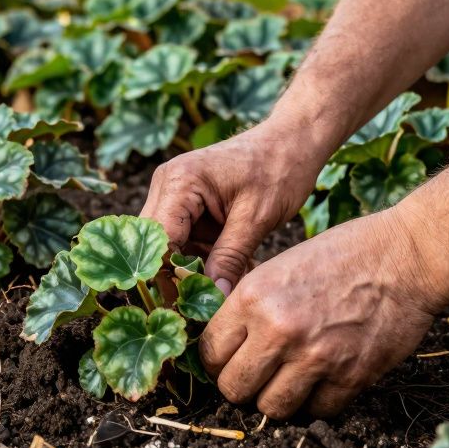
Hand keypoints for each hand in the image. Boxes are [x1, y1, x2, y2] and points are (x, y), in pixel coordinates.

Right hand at [140, 122, 323, 291]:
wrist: (293, 141)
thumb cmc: (278, 169)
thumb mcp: (256, 219)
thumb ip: (230, 258)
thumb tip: (213, 300)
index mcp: (179, 182)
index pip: (158, 240)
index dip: (170, 276)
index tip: (193, 307)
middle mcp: (167, 185)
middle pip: (155, 245)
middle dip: (178, 277)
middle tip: (206, 307)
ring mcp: (174, 194)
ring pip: (168, 247)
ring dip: (193, 271)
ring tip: (226, 289)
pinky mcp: (186, 204)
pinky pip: (184, 241)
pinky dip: (203, 260)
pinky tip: (230, 273)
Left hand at [199, 212, 446, 417]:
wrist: (403, 257)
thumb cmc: (341, 254)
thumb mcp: (277, 267)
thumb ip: (248, 306)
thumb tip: (225, 343)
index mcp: (252, 297)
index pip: (210, 352)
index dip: (216, 360)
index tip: (228, 360)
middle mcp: (278, 330)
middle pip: (234, 388)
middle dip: (242, 385)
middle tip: (256, 374)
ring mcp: (314, 357)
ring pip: (271, 408)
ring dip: (277, 397)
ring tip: (289, 378)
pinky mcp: (350, 376)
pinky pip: (316, 411)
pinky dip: (316, 401)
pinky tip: (322, 378)